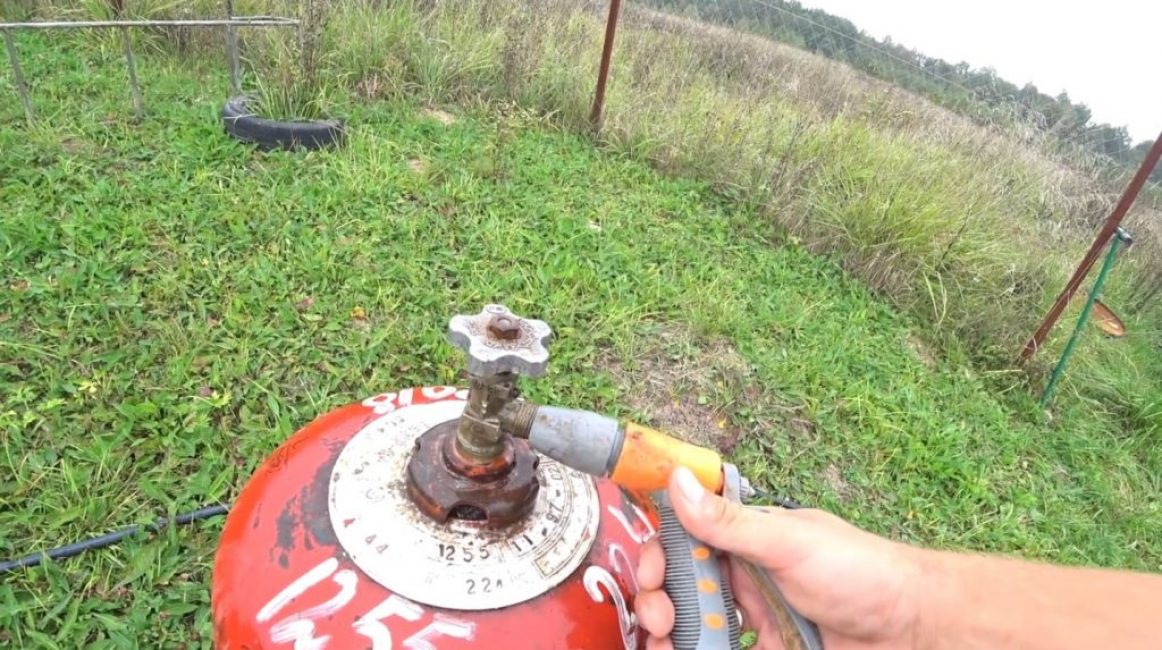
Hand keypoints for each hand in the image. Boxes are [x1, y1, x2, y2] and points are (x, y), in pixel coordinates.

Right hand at [634, 467, 926, 649]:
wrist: (917, 629)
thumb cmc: (864, 574)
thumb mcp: (790, 543)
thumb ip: (731, 521)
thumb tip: (677, 480)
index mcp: (751, 539)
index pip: (687, 541)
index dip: (660, 558)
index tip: (649, 578)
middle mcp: (751, 576)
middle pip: (686, 588)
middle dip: (660, 603)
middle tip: (660, 622)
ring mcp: (762, 617)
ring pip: (701, 628)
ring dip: (674, 637)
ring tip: (665, 647)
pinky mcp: (774, 649)